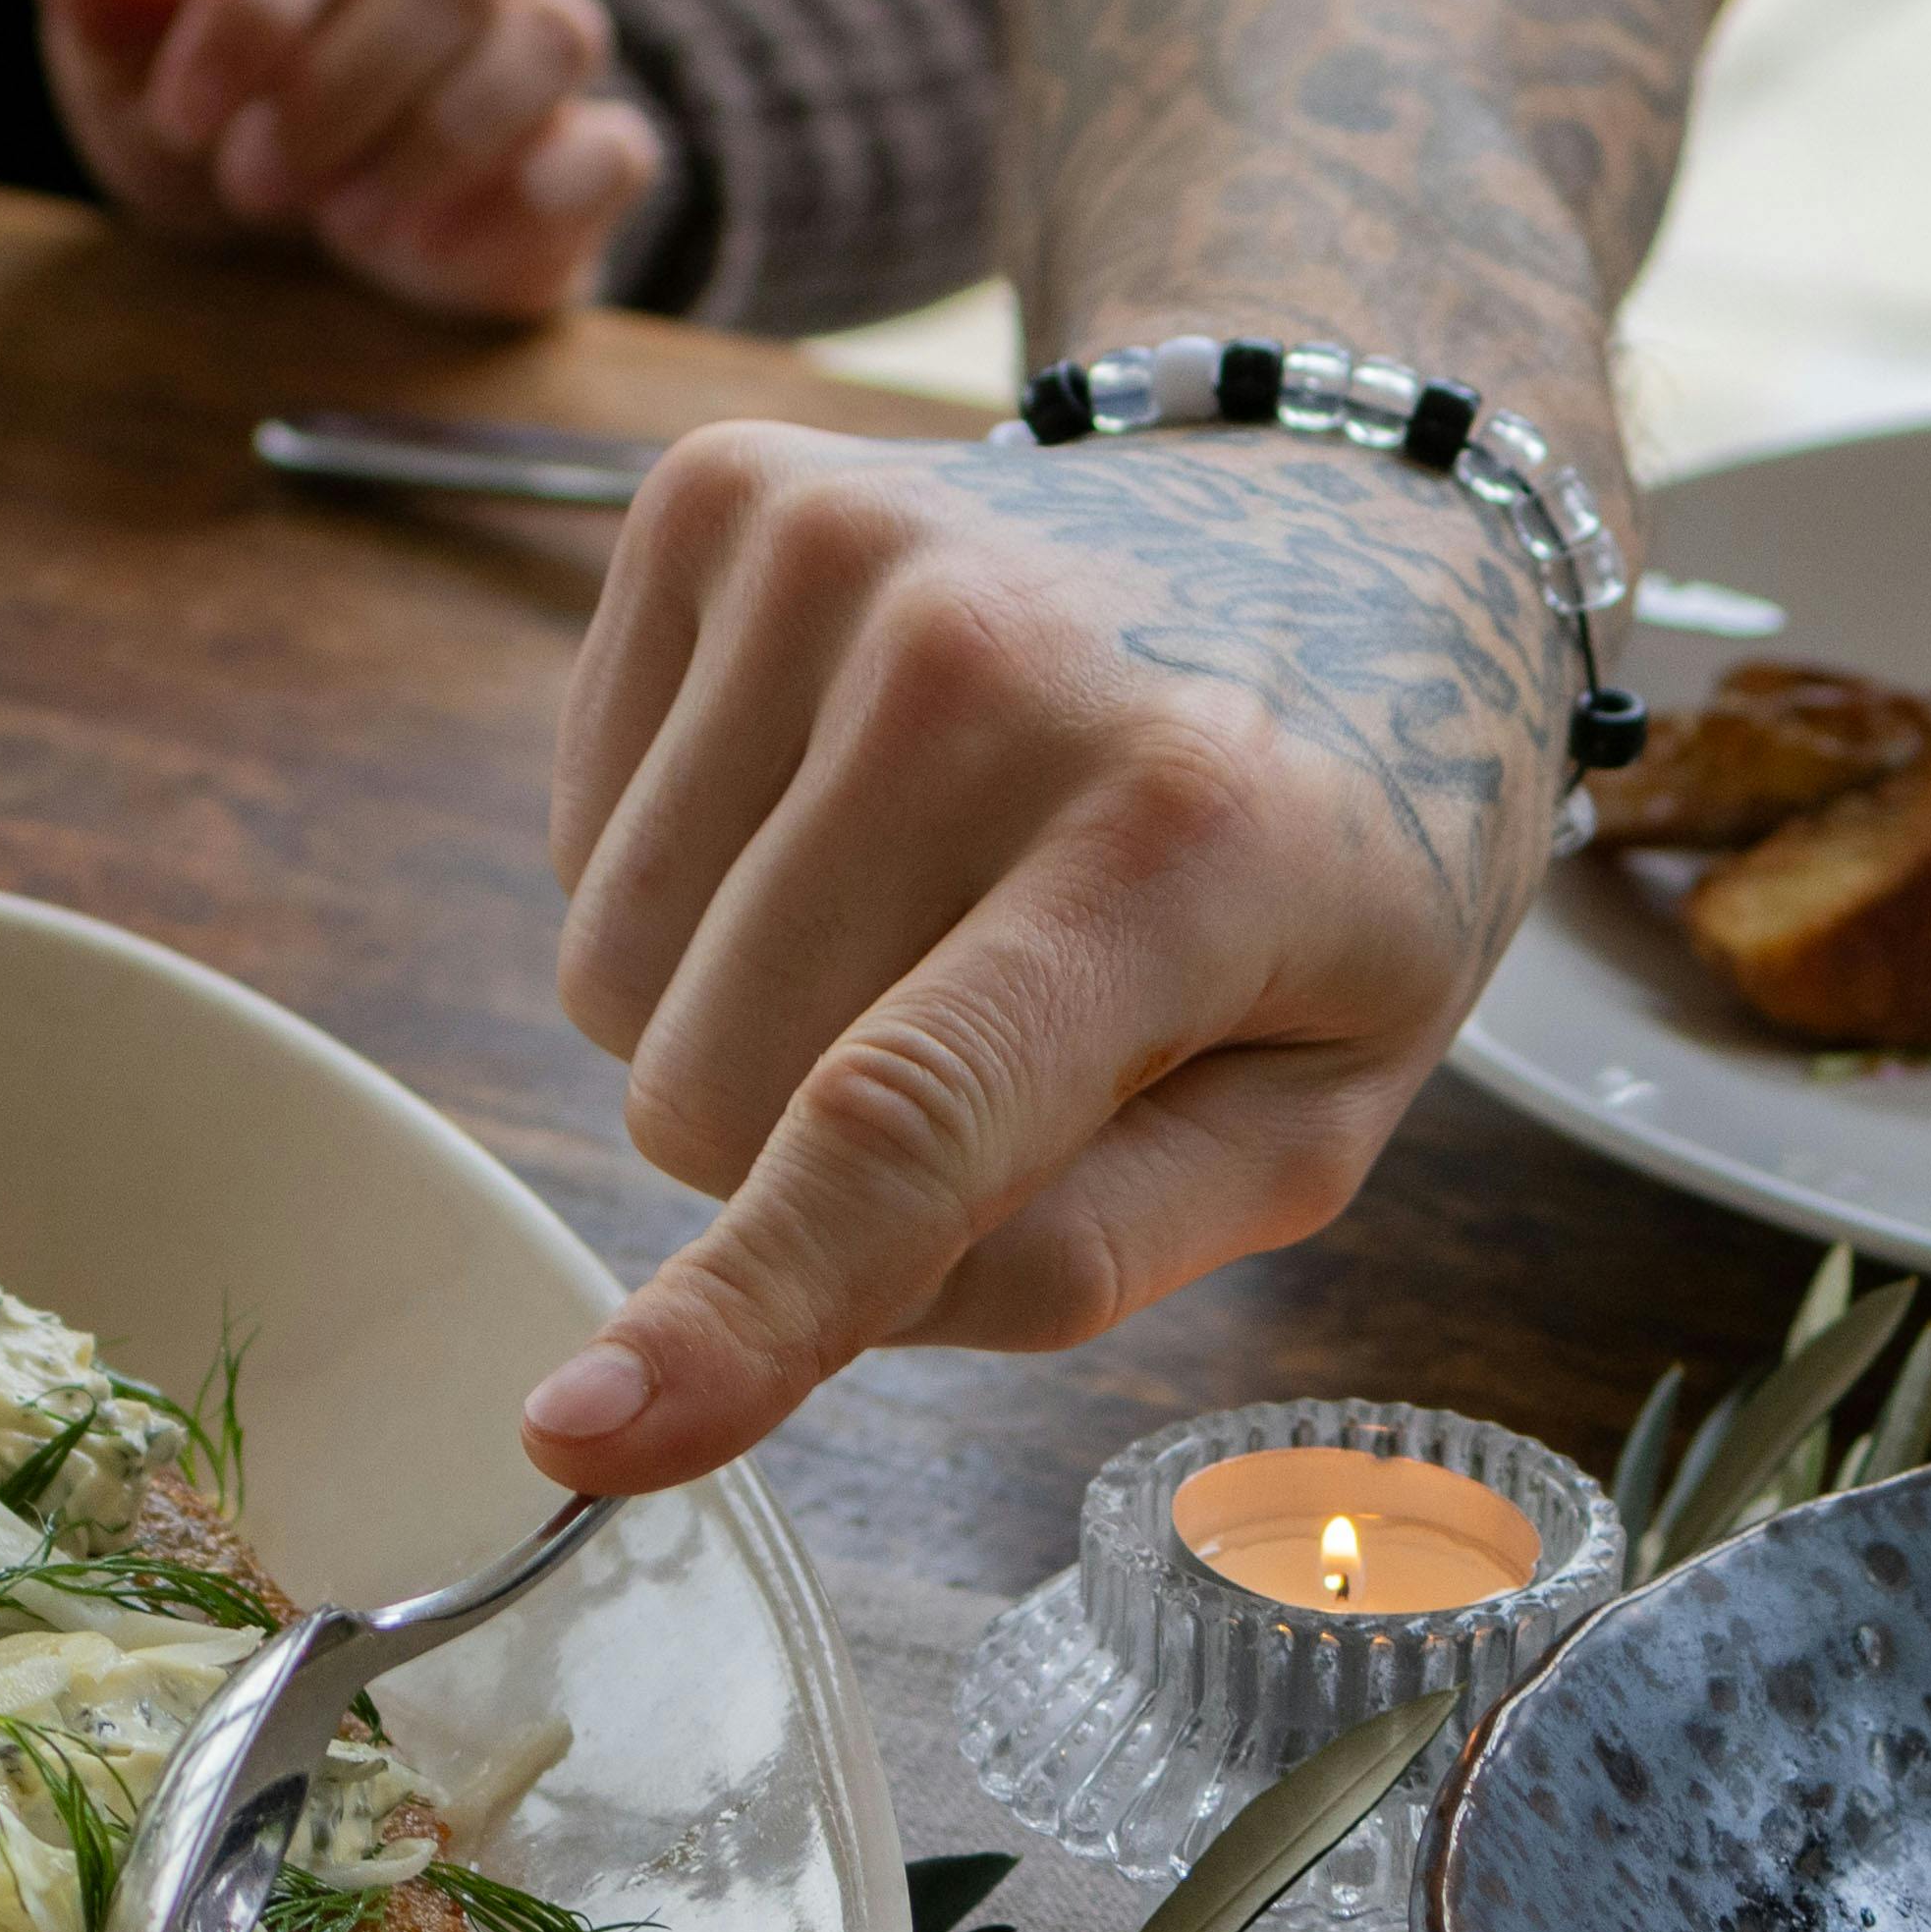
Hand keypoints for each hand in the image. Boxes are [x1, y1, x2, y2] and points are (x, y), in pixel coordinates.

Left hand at [32, 0, 662, 323]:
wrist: (301, 243)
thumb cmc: (210, 132)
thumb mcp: (125, 84)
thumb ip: (105, 3)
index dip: (251, 10)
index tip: (184, 118)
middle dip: (346, 89)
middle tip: (260, 187)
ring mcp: (521, 56)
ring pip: (552, 33)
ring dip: (446, 138)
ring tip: (352, 226)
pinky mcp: (579, 159)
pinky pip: (615, 145)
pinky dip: (538, 197)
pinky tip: (438, 248)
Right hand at [525, 420, 1563, 1491]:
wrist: (1347, 531)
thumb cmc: (1332, 857)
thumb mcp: (1312, 1114)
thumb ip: (1081, 1253)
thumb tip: (806, 1317)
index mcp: (1185, 841)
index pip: (905, 1120)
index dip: (743, 1302)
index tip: (584, 1437)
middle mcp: (986, 664)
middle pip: (706, 1094)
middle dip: (798, 1151)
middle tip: (978, 1043)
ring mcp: (836, 551)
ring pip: (612, 977)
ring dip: (735, 1009)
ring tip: (925, 906)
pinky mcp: (719, 493)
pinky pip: (583, 833)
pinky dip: (692, 874)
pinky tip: (852, 806)